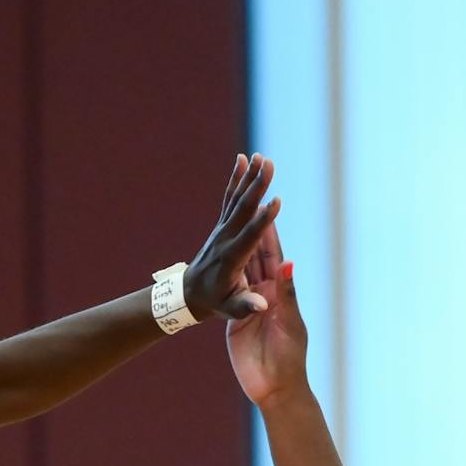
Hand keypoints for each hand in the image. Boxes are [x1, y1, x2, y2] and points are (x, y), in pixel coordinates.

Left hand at [186, 153, 282, 321]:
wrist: (189, 293)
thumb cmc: (214, 302)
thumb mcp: (230, 309)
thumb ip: (245, 306)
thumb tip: (262, 307)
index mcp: (232, 259)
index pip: (249, 236)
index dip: (263, 219)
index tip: (275, 200)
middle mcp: (226, 239)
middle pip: (243, 209)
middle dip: (257, 186)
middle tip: (268, 163)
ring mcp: (222, 229)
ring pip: (237, 199)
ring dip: (248, 177)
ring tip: (259, 156)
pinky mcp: (222, 224)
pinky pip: (230, 198)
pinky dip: (236, 179)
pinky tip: (242, 160)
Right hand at [226, 219, 308, 406]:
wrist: (273, 388)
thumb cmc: (288, 359)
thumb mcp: (288, 324)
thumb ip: (285, 294)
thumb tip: (287, 263)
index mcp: (281, 293)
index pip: (274, 257)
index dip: (269, 232)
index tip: (264, 204)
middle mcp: (265, 294)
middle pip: (256, 257)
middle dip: (253, 231)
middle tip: (246, 204)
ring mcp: (249, 305)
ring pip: (241, 270)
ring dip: (237, 247)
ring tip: (229, 222)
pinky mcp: (235, 319)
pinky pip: (229, 292)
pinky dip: (225, 273)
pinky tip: (217, 256)